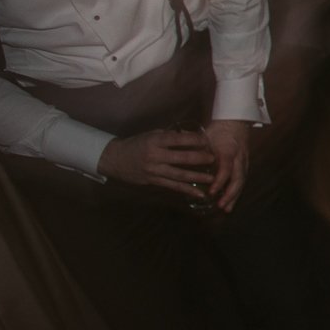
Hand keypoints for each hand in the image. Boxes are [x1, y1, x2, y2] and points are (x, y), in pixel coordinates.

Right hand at [99, 127, 218, 198]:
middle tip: (214, 158)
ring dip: (197, 177)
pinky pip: (173, 187)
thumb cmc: (137, 144)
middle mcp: (155, 156)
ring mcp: (154, 170)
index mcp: (155, 141)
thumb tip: (192, 136)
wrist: (115, 159)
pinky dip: (187, 190)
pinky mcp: (153, 181)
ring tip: (212, 179)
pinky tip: (199, 194)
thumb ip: (170, 137)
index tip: (208, 141)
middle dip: (200, 159)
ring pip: (179, 175)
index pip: (179, 139)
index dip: (195, 140)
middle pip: (182, 158)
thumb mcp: (152, 135)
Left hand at [199, 118, 252, 210]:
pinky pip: (241, 181)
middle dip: (230, 194)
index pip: (226, 168)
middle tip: (221, 206)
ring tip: (226, 208)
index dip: (220, 181)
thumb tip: (180, 155)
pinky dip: (236, 192)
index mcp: (229, 150)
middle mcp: (239, 158)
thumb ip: (197, 147)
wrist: (236, 122)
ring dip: (234, 196)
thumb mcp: (207, 136)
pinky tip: (229, 202)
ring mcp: (244, 162)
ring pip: (242, 182)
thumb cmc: (218, 130)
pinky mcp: (244, 166)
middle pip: (239, 179)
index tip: (211, 192)